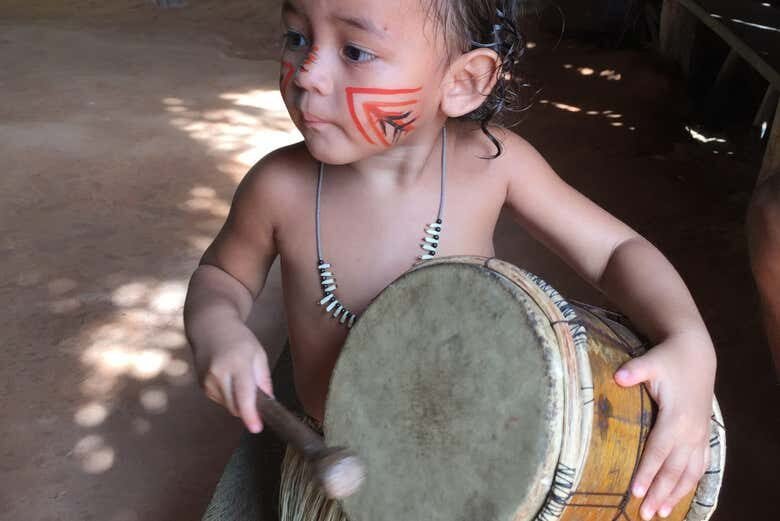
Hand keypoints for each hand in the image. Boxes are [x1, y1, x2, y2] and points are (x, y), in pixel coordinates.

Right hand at [194, 325, 273, 433]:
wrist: (210, 328)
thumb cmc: (239, 339)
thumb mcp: (258, 354)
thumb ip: (264, 380)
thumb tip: (269, 402)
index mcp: (237, 364)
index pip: (244, 395)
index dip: (250, 415)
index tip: (256, 428)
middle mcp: (218, 374)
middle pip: (235, 406)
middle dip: (248, 408)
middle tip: (257, 395)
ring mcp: (207, 381)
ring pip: (227, 405)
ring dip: (237, 401)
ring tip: (239, 378)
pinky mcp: (201, 385)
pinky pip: (220, 400)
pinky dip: (228, 396)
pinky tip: (229, 379)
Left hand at [614, 332, 715, 519]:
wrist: (696, 355)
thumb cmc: (668, 360)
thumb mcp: (650, 361)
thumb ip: (634, 371)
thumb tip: (618, 377)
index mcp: (676, 418)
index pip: (658, 451)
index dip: (647, 472)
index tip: (635, 492)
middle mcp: (691, 432)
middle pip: (673, 470)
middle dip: (658, 493)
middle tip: (644, 514)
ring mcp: (700, 435)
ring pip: (689, 473)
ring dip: (675, 494)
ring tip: (660, 512)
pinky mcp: (703, 435)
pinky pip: (700, 466)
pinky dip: (690, 483)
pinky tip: (680, 495)